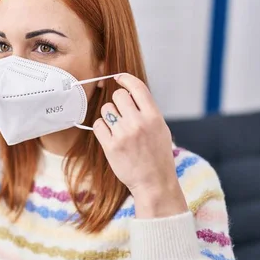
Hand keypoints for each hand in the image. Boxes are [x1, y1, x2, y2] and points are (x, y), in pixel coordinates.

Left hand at [93, 74, 186, 218]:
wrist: (153, 182)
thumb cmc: (157, 155)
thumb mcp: (160, 129)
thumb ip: (147, 111)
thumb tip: (130, 93)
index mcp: (154, 116)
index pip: (137, 87)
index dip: (125, 79)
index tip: (118, 78)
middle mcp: (138, 122)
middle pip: (118, 96)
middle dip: (118, 102)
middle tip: (122, 114)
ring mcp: (123, 134)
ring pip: (106, 109)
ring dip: (109, 116)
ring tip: (119, 129)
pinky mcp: (111, 145)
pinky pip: (98, 125)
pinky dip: (102, 128)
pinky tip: (110, 136)